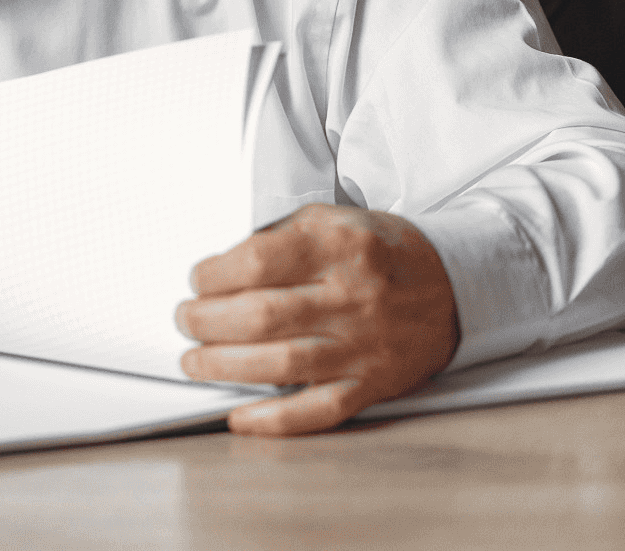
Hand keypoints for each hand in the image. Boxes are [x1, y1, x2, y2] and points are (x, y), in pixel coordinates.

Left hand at [175, 203, 459, 434]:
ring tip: (194, 360)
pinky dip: (275, 419)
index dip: (213, 275)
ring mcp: (365, 346)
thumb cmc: (379, 250)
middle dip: (207, 321)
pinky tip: (239, 416)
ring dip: (224, 366)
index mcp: (339, 247)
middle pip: (261, 315)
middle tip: (184, 319)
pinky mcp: (373, 384)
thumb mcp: (331, 220)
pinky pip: (319, 409)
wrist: (454, 283)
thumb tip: (217, 270)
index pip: (257, 262)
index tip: (197, 280)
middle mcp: (353, 297)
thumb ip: (278, 237)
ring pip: (282, 363)